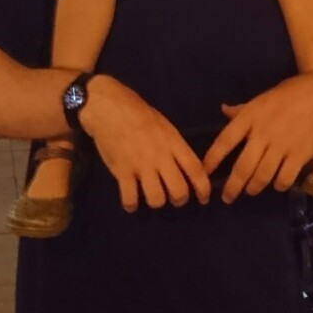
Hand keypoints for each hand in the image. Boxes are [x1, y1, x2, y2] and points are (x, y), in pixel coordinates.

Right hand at [79, 74, 211, 211]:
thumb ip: (174, 146)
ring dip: (156, 201)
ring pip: (157, 199)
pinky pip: (130, 199)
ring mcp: (141, 165)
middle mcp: (160, 157)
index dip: (203, 188)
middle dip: (179, 200)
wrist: (109, 108)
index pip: (196, 170)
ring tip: (151, 196)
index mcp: (174, 143)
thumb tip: (182, 165)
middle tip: (173, 198)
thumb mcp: (164, 125)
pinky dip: (131, 205)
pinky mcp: (122, 171)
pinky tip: (131, 201)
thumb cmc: (138, 112)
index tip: (203, 199)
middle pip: (179, 191)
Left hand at [202, 73, 312, 202]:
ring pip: (262, 176)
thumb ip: (242, 110)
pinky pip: (284, 178)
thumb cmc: (288, 95)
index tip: (205, 173)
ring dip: (253, 188)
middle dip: (233, 186)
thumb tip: (222, 110)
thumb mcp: (261, 99)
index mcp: (250, 116)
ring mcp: (281, 145)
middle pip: (242, 167)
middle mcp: (263, 133)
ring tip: (250, 191)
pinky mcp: (299, 154)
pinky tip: (276, 185)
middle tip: (227, 197)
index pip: (225, 140)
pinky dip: (278, 185)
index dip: (212, 159)